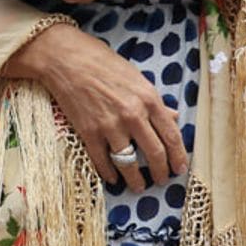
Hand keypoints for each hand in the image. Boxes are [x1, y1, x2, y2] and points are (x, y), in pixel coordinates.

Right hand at [4, 21, 188, 187]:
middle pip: (154, 153)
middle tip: (162, 181)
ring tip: (138, 187)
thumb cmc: (102, 62)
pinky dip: (108, 173)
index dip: (178, 156)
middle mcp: (133, 115)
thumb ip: (155, 101)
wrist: (65, 58)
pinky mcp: (88, 131)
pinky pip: (102, 160)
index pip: (172, 135)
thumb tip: (174, 118)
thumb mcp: (136, 77)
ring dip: (135, 179)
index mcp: (149, 99)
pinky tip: (112, 179)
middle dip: (161, 172)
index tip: (180, 168)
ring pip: (129, 162)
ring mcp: (110, 125)